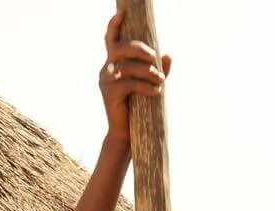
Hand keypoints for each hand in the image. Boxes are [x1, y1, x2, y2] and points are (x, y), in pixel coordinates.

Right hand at [99, 13, 169, 142]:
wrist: (126, 133)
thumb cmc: (138, 107)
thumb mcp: (150, 85)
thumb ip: (158, 69)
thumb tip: (168, 54)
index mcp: (114, 63)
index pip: (110, 40)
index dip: (114, 26)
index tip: (121, 13)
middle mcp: (107, 68)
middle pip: (122, 48)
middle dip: (141, 50)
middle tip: (156, 60)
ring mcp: (106, 80)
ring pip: (129, 67)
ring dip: (149, 72)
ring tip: (161, 81)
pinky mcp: (109, 93)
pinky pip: (130, 83)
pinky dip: (146, 86)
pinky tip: (156, 92)